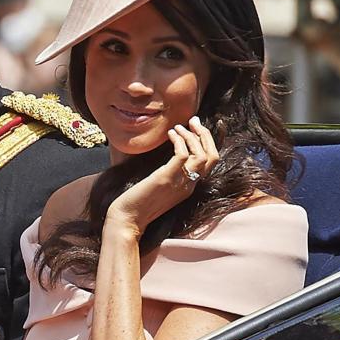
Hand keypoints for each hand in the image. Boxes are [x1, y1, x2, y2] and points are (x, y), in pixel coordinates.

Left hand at [106, 116, 218, 235]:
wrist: (128, 219)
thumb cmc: (139, 202)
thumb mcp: (160, 186)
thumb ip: (169, 173)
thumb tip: (168, 156)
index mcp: (189, 187)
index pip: (210, 162)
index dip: (207, 142)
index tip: (196, 128)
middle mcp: (189, 185)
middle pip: (212, 157)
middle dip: (205, 135)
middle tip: (194, 120)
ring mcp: (180, 183)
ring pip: (202, 155)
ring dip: (192, 136)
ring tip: (178, 127)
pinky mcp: (166, 178)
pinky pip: (183, 155)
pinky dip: (179, 141)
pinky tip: (170, 134)